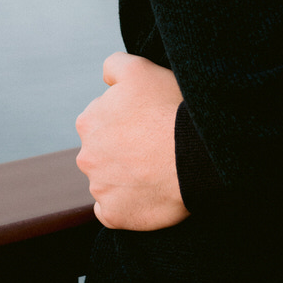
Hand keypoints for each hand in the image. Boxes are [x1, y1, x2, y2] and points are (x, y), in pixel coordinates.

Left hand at [75, 52, 188, 230]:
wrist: (196, 154)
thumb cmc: (170, 109)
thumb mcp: (141, 70)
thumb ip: (114, 66)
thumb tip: (106, 77)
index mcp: (88, 121)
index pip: (103, 119)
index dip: (128, 118)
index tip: (149, 120)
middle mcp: (87, 157)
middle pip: (105, 151)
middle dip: (124, 148)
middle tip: (156, 144)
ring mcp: (100, 189)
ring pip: (111, 181)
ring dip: (128, 176)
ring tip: (159, 168)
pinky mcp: (114, 216)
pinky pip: (115, 211)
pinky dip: (129, 204)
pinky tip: (150, 192)